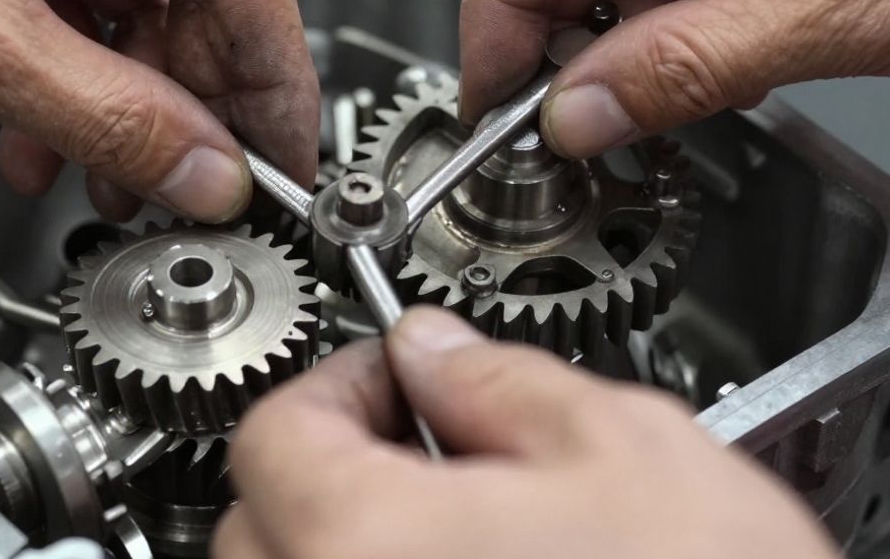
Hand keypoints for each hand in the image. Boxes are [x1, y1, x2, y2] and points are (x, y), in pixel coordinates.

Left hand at [0, 0, 317, 221]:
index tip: (283, 162)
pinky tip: (40, 132)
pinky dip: (69, 71)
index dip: (273, 80)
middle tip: (188, 189)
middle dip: (187, 104)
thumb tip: (205, 171)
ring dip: (122, 100)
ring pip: (131, 2)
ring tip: (98, 176)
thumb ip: (111, 117)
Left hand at [216, 308, 836, 557]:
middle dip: (328, 463)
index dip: (337, 380)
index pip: (277, 430)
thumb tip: (433, 348)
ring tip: (451, 520)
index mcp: (368, 540)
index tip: (394, 376)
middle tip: (421, 440)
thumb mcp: (630, 449)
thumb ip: (504, 380)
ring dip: (342, 540)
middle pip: (259, 519)